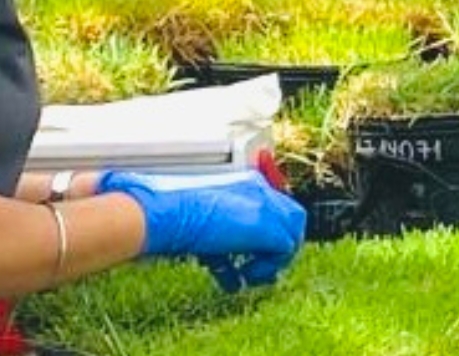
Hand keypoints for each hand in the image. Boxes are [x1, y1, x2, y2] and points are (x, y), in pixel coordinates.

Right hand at [96, 169, 305, 290]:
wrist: (165, 213)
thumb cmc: (170, 215)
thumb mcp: (201, 226)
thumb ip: (221, 243)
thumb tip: (230, 270)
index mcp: (241, 182)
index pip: (267, 208)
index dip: (260, 237)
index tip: (244, 258)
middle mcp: (257, 189)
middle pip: (288, 216)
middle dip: (276, 245)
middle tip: (256, 268)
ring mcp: (264, 205)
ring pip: (293, 232)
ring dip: (274, 257)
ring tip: (250, 275)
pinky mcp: (267, 225)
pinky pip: (285, 250)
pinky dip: (264, 268)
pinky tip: (240, 276)